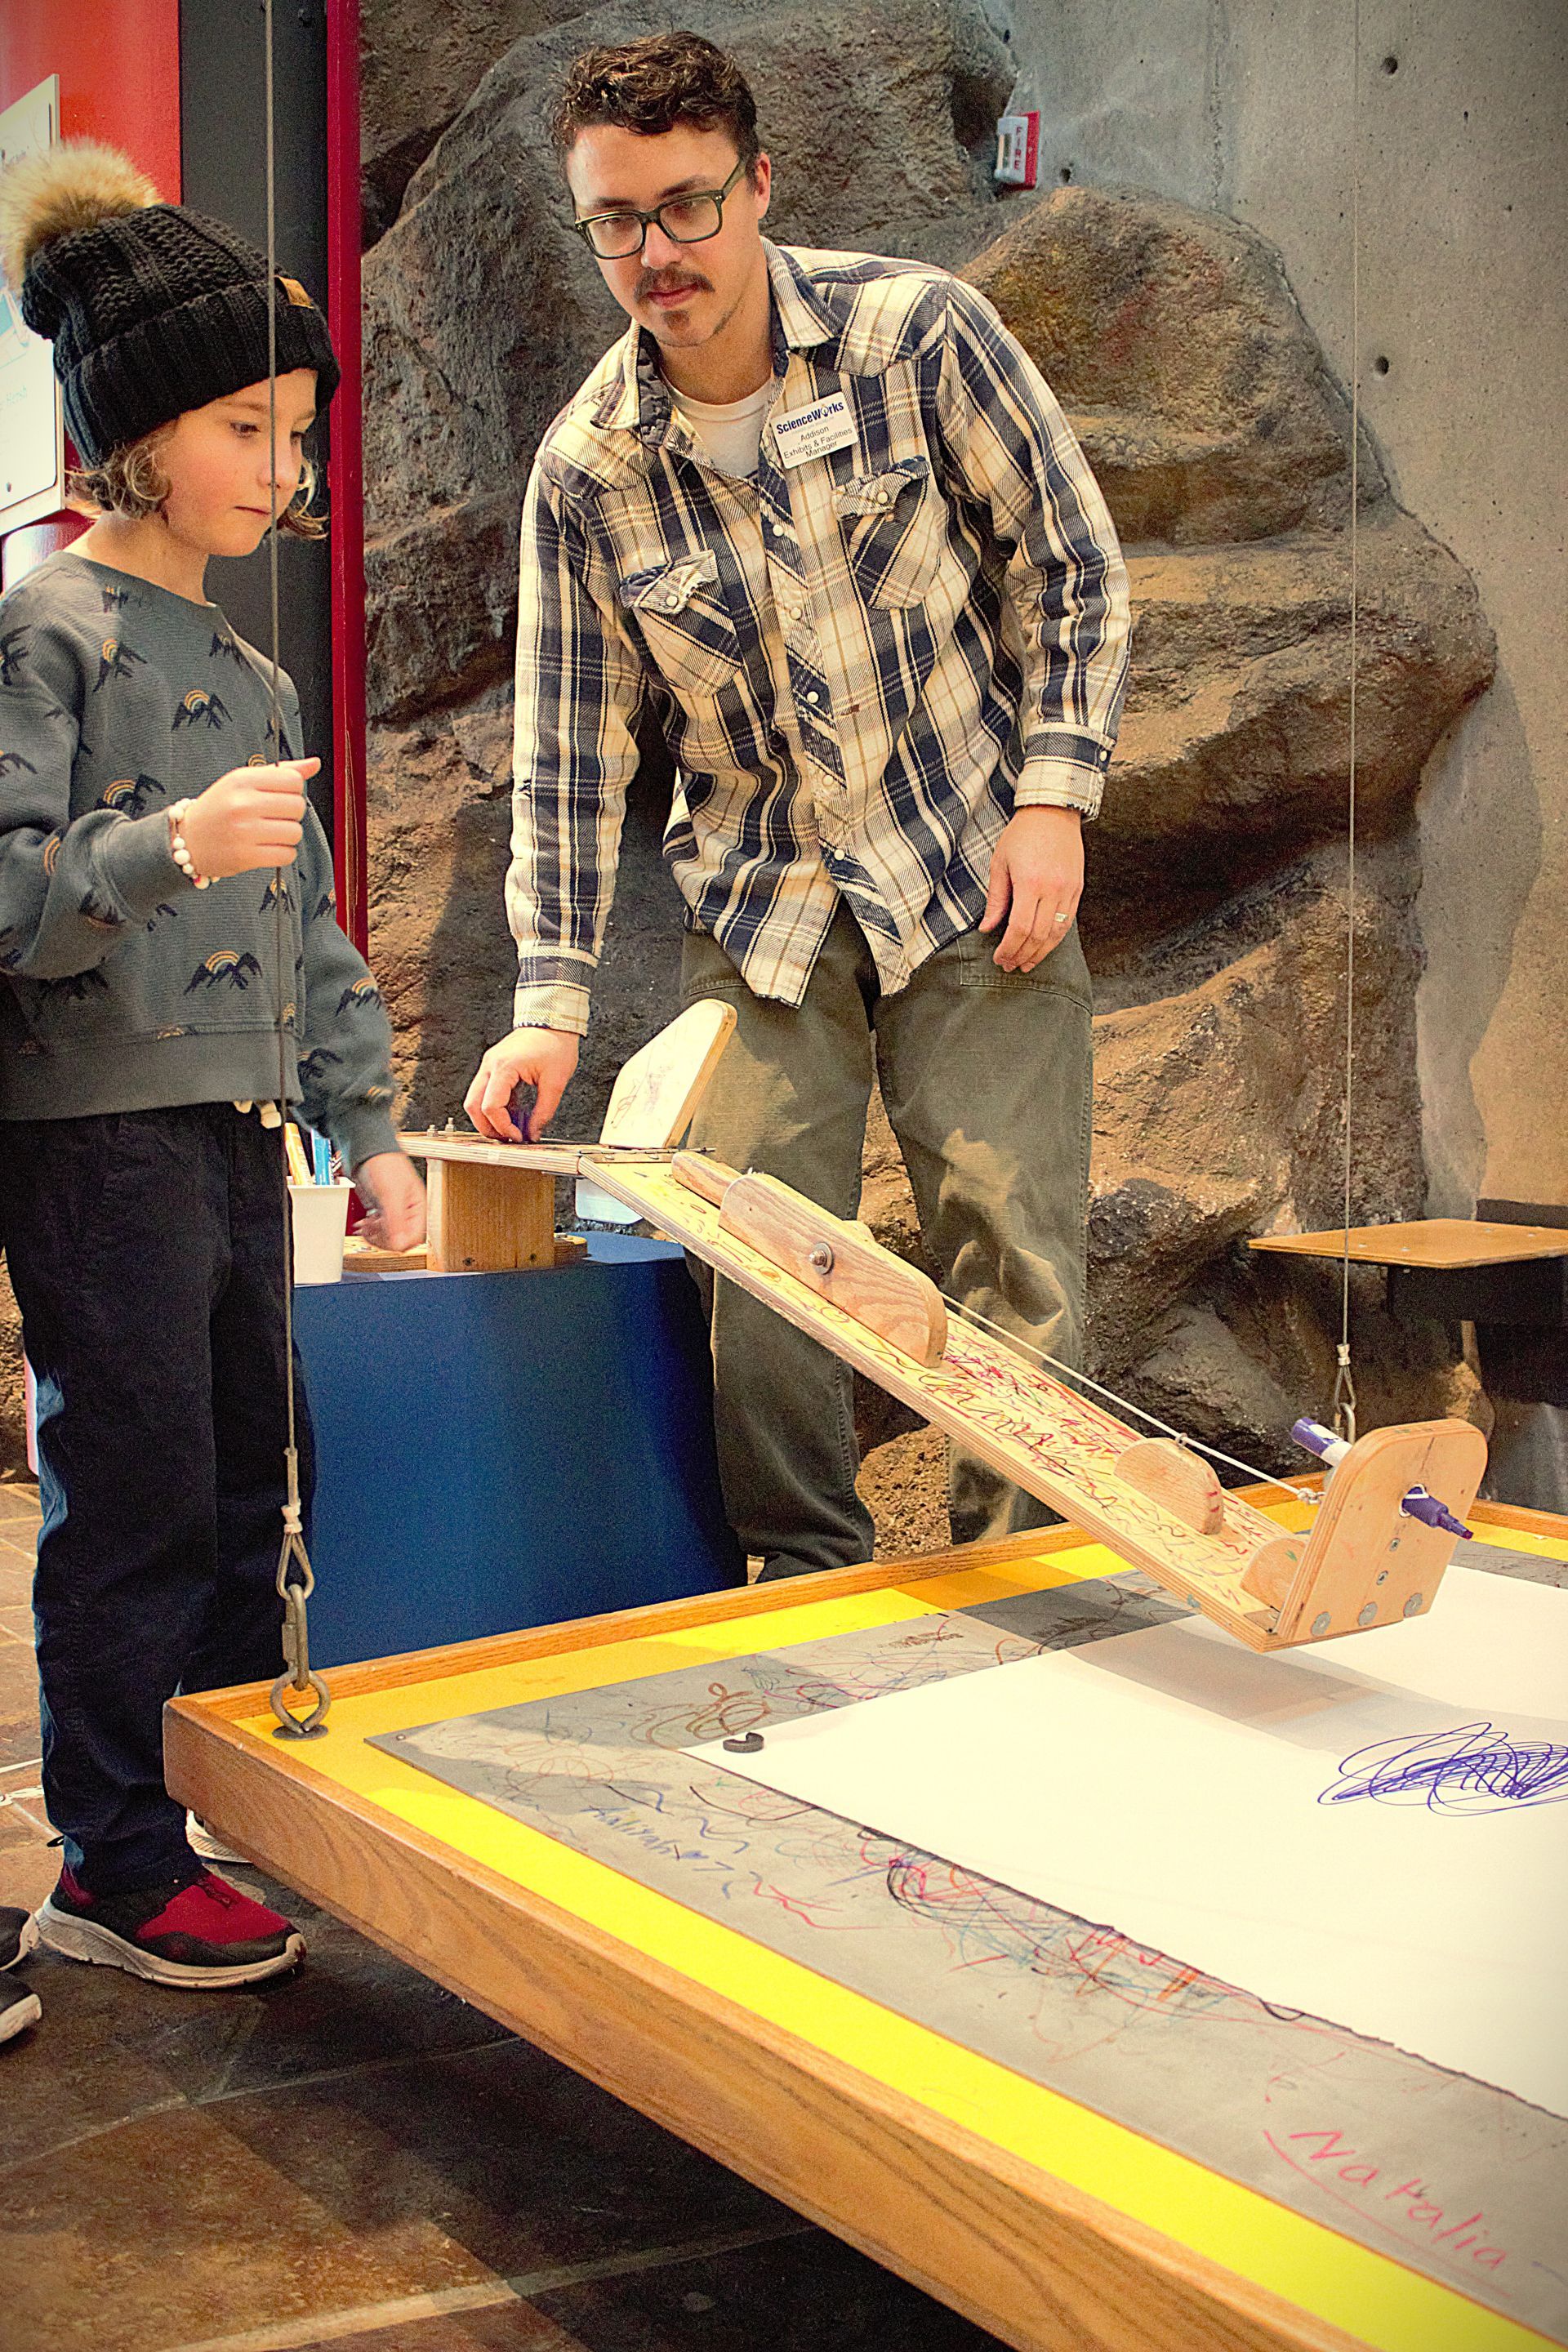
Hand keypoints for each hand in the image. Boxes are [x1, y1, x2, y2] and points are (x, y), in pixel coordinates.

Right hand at [179, 757, 316, 879]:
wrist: (187, 839)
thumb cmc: (219, 808)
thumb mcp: (243, 782)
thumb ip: (279, 773)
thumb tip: (314, 764)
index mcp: (242, 780)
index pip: (293, 781)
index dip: (293, 791)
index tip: (279, 797)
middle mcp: (242, 803)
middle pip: (298, 807)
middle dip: (291, 814)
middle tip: (273, 817)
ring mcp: (243, 831)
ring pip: (295, 833)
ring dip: (288, 836)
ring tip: (269, 834)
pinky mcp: (245, 856)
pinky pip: (286, 855)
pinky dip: (282, 854)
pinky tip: (267, 848)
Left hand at [352, 1149, 426, 1251]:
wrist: (367, 1152)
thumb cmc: (385, 1164)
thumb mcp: (391, 1194)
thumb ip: (396, 1220)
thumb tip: (399, 1244)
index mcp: (418, 1207)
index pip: (414, 1237)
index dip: (399, 1241)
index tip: (384, 1237)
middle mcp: (408, 1212)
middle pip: (401, 1240)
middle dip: (384, 1238)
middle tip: (371, 1230)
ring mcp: (394, 1212)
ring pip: (388, 1236)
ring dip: (375, 1235)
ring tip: (366, 1226)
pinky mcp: (382, 1210)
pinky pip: (378, 1229)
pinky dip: (370, 1230)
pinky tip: (364, 1223)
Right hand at [465, 1027, 579, 1140]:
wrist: (553, 1020)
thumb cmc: (555, 1043)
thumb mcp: (555, 1082)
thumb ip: (544, 1111)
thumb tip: (534, 1133)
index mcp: (504, 1067)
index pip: (491, 1107)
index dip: (503, 1127)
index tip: (518, 1137)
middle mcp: (490, 1065)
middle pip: (473, 1105)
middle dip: (487, 1127)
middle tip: (507, 1138)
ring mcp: (489, 1064)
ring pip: (475, 1099)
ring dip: (488, 1118)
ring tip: (510, 1128)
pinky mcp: (494, 1066)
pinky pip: (485, 1091)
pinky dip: (495, 1106)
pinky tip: (512, 1114)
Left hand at [979, 807, 1083, 970]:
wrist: (1053, 812)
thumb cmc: (1022, 835)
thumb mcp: (1000, 864)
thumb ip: (996, 899)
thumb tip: (988, 928)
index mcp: (1030, 882)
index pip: (1020, 928)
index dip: (1009, 948)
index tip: (1000, 958)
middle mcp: (1053, 889)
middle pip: (1039, 935)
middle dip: (1023, 955)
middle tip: (1010, 966)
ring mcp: (1069, 889)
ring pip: (1057, 932)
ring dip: (1041, 952)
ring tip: (1027, 964)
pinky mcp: (1078, 888)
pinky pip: (1069, 920)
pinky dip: (1055, 937)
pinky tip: (1044, 946)